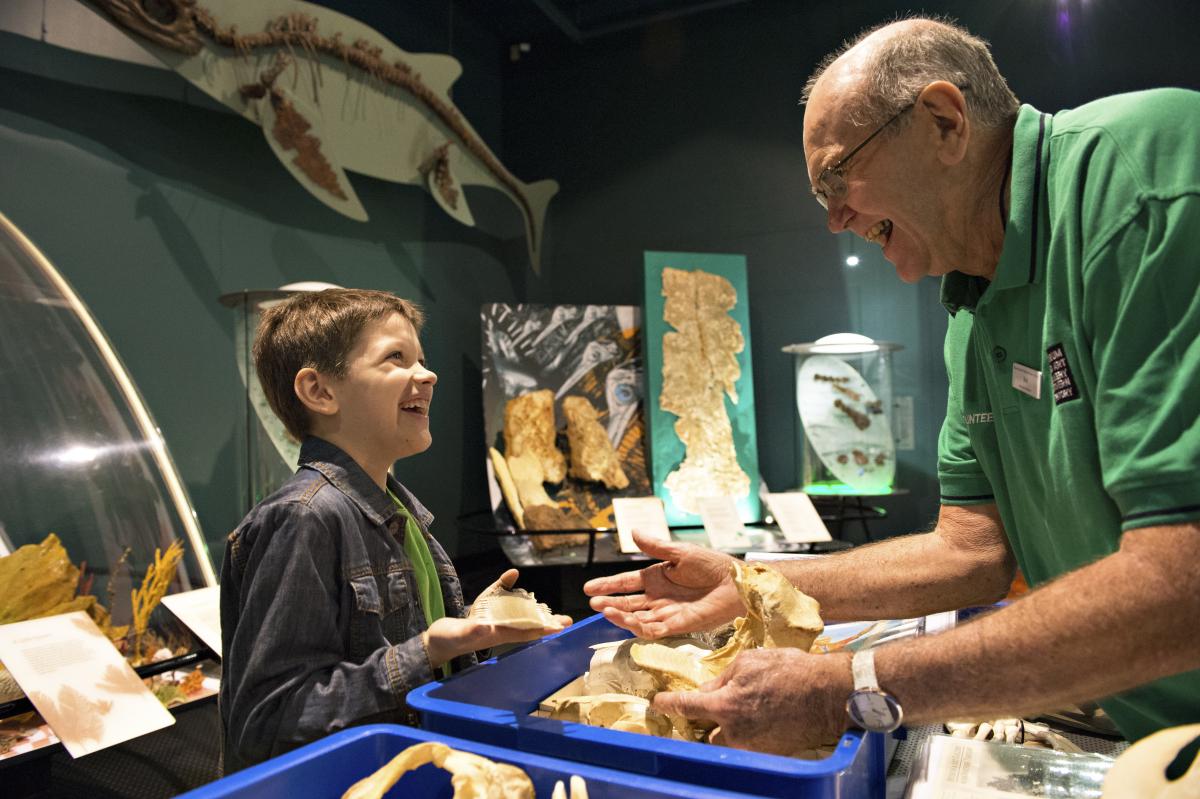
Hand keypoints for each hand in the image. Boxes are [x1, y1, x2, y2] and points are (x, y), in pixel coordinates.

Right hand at [425, 569, 570, 666]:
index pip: (526, 631)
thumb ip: (473, 630)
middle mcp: (499, 629)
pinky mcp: (484, 615)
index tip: (561, 627)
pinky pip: (502, 604)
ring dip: (535, 614)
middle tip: (568, 621)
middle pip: (528, 626)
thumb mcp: (459, 634)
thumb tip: (487, 627)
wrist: (435, 642)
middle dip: (547, 623)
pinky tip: (513, 582)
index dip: (544, 628)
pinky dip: (510, 593)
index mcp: (497, 634)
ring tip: (553, 614)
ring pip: (519, 617)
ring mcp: (493, 623)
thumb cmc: (447, 640)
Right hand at [582, 529, 742, 637]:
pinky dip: (636, 627)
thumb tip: (632, 531)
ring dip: (619, 615)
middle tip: (593, 602)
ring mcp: (665, 612)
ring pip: (635, 617)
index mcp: (657, 577)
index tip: (588, 587)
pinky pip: (651, 629)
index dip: (608, 585)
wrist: (736, 584)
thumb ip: (655, 546)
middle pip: (627, 602)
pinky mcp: (676, 626)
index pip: (626, 582)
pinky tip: (625, 620)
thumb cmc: (713, 565)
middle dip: (609, 602)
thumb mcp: (680, 553)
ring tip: (603, 609)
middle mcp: (657, 596)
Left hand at [652, 649, 852, 755]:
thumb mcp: (749, 662)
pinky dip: (749, 733)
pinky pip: (748, 745)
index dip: (668, 704)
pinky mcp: (769, 752)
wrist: (828, 695)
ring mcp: (752, 746)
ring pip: (727, 741)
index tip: (657, 704)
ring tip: (743, 711)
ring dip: (728, 730)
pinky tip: (761, 717)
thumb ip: (722, 677)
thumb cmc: (789, 671)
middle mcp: (734, 732)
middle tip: (713, 708)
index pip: (686, 707)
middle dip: (707, 723)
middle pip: (706, 734)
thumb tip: (708, 689)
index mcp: (725, 705)